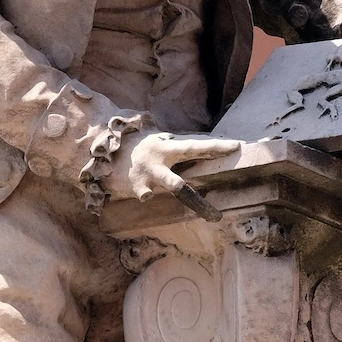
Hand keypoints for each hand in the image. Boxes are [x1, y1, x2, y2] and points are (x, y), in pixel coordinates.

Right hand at [108, 130, 238, 202]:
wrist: (105, 155)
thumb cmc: (140, 152)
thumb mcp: (159, 146)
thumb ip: (179, 150)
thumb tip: (206, 150)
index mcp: (168, 146)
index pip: (197, 144)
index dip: (216, 145)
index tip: (236, 146)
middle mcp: (162, 156)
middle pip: (190, 151)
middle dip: (210, 151)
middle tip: (231, 151)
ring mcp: (150, 171)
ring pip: (172, 180)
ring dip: (182, 186)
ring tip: (195, 196)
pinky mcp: (136, 185)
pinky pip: (145, 193)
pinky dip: (146, 194)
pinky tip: (147, 196)